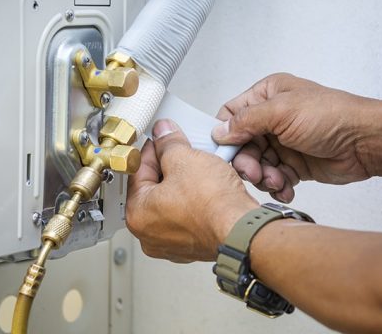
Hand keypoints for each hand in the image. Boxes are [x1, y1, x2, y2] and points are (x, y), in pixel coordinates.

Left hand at [126, 119, 257, 262]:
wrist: (244, 230)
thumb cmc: (213, 205)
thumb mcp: (185, 159)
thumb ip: (169, 143)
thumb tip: (164, 134)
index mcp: (137, 214)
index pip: (137, 171)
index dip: (152, 149)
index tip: (162, 139)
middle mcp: (150, 235)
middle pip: (153, 188)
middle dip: (168, 166)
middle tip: (182, 151)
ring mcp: (172, 244)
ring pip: (172, 203)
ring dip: (183, 183)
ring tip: (198, 168)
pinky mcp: (193, 247)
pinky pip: (188, 216)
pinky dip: (195, 202)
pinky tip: (207, 188)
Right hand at [212, 73, 371, 201]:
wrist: (367, 142)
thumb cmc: (332, 116)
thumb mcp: (282, 111)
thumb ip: (246, 120)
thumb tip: (220, 131)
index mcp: (267, 96)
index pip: (231, 114)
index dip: (225, 135)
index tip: (226, 153)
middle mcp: (272, 118)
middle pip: (241, 145)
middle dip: (246, 162)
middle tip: (254, 173)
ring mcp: (283, 142)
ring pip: (257, 164)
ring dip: (263, 176)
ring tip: (277, 181)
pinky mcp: (294, 163)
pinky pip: (274, 177)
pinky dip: (278, 185)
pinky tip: (287, 188)